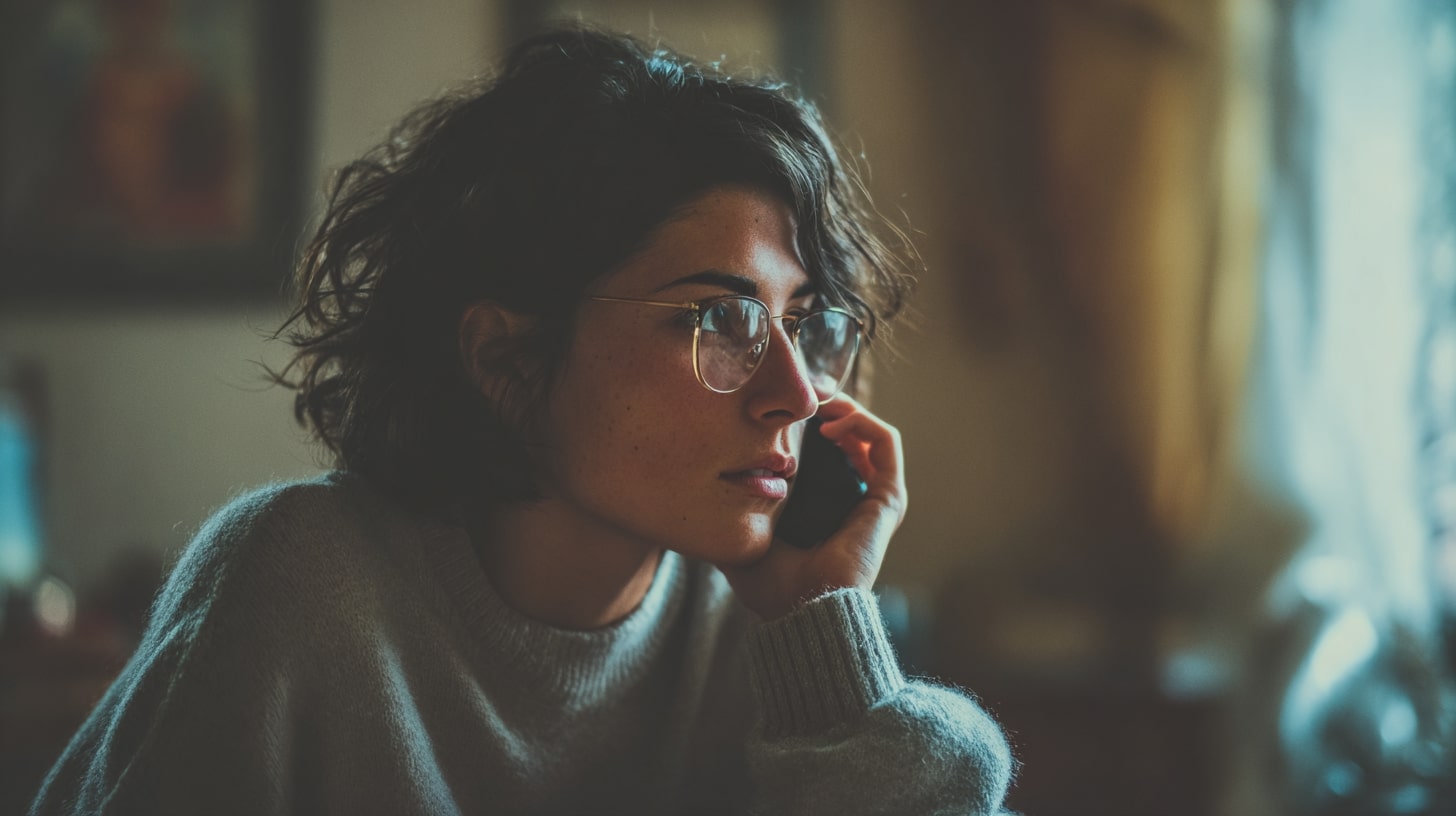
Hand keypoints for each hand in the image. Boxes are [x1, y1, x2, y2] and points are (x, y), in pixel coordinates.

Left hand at [719, 395, 907, 619]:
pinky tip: (831, 422)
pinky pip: (885, 443)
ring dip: (844, 407)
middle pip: (847, 436)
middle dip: (824, 406)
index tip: (781, 404)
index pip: (822, 452)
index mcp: (822, 508)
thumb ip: (727, 513)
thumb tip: (694, 492)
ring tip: (816, 402)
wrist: (804, 610)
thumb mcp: (741, 538)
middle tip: (799, 391)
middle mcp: (852, 500)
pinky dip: (862, 422)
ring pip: (869, 433)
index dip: (805, 421)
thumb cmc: (772, 586)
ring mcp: (873, 499)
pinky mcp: (888, 499)